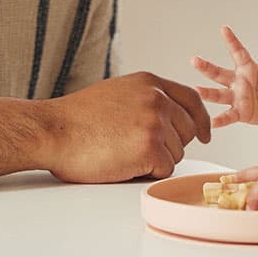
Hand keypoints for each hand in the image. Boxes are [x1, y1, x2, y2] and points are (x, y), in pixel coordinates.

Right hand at [43, 72, 210, 182]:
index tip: (205, 135)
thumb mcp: (118, 92)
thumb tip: (169, 116)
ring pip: (177, 154)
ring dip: (155, 161)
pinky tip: (123, 164)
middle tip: (136, 149)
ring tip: (123, 153)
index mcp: (150, 82)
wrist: (52, 130)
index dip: (201, 120)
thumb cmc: (76, 118)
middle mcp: (157, 98)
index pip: (192, 99)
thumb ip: (146, 98)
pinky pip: (164, 170)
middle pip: (188, 132)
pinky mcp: (150, 147)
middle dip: (169, 146)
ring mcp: (155, 122)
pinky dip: (146, 173)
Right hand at [192, 25, 257, 128]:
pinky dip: (220, 120)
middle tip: (194, 60)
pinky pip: (228, 116)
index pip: (238, 53)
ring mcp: (235, 97)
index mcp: (247, 68)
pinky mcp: (238, 112)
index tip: (224, 29)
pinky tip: (212, 123)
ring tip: (196, 90)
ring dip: (207, 93)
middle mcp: (236, 81)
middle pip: (218, 73)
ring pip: (218, 94)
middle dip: (206, 67)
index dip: (232, 41)